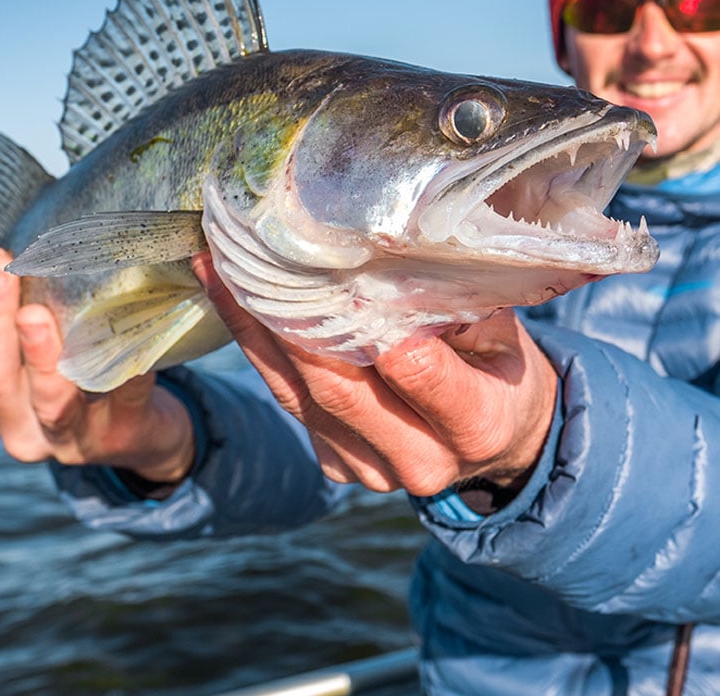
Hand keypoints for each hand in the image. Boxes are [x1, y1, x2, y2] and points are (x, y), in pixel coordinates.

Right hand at [0, 247, 194, 482]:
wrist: (141, 435)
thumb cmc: (80, 381)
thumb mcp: (39, 356)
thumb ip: (22, 314)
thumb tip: (20, 248)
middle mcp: (19, 426)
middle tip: (0, 270)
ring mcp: (71, 437)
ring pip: (48, 400)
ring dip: (39, 356)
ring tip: (36, 316)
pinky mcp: (122, 435)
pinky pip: (122, 401)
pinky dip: (125, 374)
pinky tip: (131, 344)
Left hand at [191, 253, 557, 496]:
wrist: (501, 438)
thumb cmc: (502, 364)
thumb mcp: (503, 330)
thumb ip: (454, 300)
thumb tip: (392, 247)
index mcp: (476, 425)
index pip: (415, 369)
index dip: (367, 323)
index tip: (326, 268)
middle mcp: (421, 461)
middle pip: (339, 388)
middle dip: (285, 320)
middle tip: (245, 253)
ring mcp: (372, 471)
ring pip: (299, 397)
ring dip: (252, 329)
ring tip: (216, 265)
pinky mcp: (338, 465)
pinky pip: (290, 404)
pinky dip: (260, 351)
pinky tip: (234, 300)